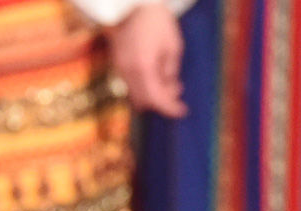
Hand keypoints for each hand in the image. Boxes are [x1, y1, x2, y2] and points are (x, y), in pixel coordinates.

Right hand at [107, 3, 185, 118]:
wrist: (132, 6)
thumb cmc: (156, 22)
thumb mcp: (173, 46)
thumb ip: (170, 71)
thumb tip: (170, 88)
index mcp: (143, 67)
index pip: (156, 98)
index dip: (170, 108)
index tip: (182, 111)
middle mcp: (128, 72)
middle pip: (144, 101)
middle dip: (161, 101)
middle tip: (178, 93)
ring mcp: (120, 69)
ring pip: (136, 93)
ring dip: (153, 93)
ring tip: (170, 81)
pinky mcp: (117, 64)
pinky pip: (131, 83)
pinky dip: (145, 85)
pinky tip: (157, 74)